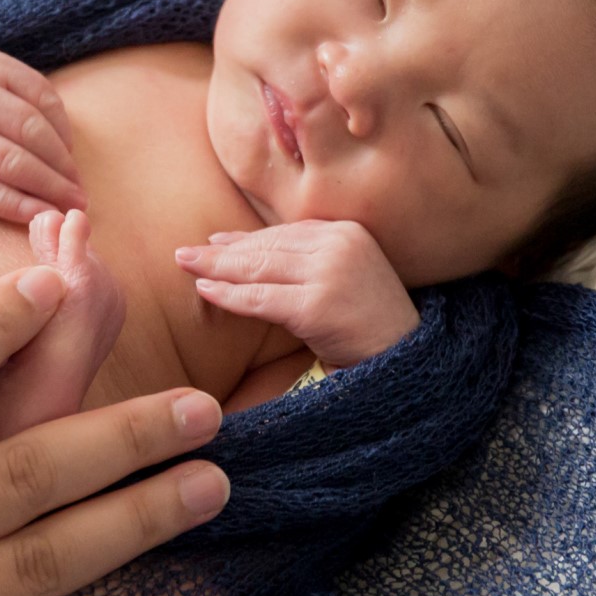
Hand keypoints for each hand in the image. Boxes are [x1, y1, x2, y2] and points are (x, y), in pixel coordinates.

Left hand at [175, 219, 419, 369]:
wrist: (410, 362)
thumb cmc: (373, 325)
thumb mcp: (347, 277)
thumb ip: (311, 260)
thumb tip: (250, 248)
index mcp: (347, 232)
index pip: (284, 233)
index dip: (245, 238)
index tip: (215, 241)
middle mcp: (339, 245)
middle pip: (267, 246)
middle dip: (222, 251)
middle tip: (185, 252)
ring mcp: (328, 273)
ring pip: (259, 268)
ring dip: (216, 268)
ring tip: (185, 265)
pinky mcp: (316, 305)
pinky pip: (261, 298)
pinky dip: (229, 295)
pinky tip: (205, 290)